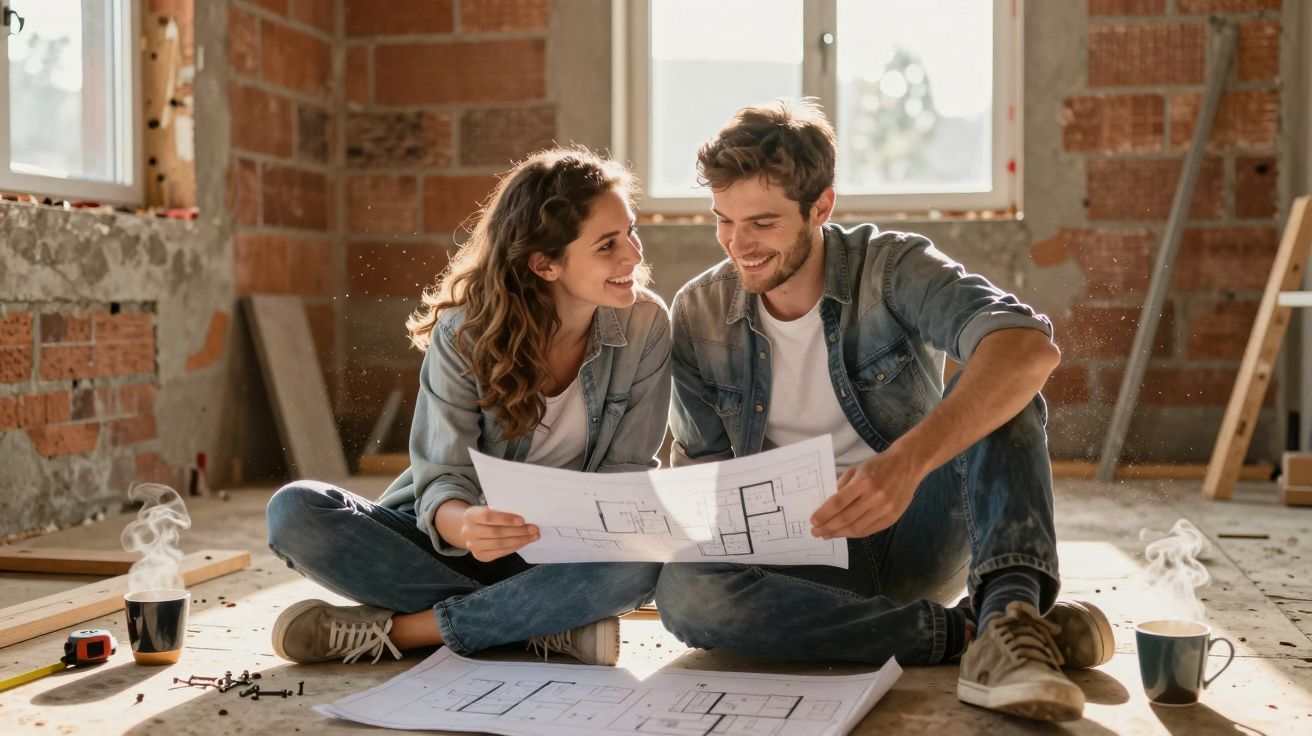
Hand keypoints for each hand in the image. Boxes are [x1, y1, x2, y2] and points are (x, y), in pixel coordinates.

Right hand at [459, 506, 538, 561]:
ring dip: (519, 540)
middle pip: (496, 532)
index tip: (522, 520)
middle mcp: (468, 532)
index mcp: (470, 515)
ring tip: (533, 536)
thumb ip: (500, 511)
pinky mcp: (480, 556)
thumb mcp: (487, 509)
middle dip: (517, 531)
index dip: (505, 519)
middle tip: (533, 529)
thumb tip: (524, 517)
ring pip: (499, 544)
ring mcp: (473, 546)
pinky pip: (500, 552)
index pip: (488, 517)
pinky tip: (524, 542)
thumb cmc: (484, 516)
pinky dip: (514, 547)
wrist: (469, 529)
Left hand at [810, 449, 926, 538]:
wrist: (907, 465)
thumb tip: (826, 506)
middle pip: (846, 518)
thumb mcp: (856, 469)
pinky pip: (869, 530)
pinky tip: (844, 533)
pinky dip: (854, 533)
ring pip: (857, 528)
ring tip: (827, 535)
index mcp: (864, 482)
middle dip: (828, 527)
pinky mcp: (892, 518)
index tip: (813, 521)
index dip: (824, 514)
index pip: (839, 503)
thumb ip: (842, 487)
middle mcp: (875, 497)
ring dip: (840, 533)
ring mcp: (885, 509)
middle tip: (816, 532)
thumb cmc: (878, 465)